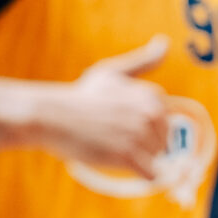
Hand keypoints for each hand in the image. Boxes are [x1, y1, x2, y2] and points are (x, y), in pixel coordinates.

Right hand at [30, 36, 172, 175]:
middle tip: (113, 135)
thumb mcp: (113, 73)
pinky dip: (139, 174)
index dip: (143, 127)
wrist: (52, 116)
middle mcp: (151, 114)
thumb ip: (143, 62)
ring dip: (137, 159)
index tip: (120, 120)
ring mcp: (140, 135)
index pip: (165, 124)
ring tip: (111, 145)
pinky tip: (120, 162)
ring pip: (156, 160)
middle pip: (163, 143)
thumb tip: (165, 42)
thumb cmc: (83, 96)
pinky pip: (151, 175)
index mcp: (152, 96)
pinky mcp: (127, 156)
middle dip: (143, 145)